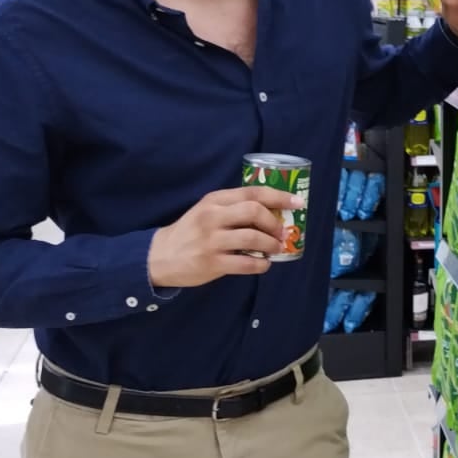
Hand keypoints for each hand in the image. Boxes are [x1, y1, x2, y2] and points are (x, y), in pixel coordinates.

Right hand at [146, 186, 304, 287]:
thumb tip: (273, 212)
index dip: (279, 196)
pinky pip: (246, 263)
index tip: (297, 202)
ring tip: (276, 249)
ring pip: (253, 237)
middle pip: (254, 211)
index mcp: (214, 200)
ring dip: (271, 244)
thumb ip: (233, 208)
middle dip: (275, 222)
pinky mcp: (212, 262)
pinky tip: (263, 264)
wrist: (160, 255)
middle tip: (282, 232)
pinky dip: (261, 264)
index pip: (252, 192)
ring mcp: (211, 240)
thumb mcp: (207, 211)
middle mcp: (212, 217)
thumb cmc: (191, 232)